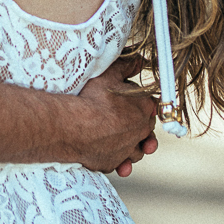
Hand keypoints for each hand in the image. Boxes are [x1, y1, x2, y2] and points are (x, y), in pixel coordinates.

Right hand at [75, 55, 157, 176]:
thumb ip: (128, 65)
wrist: (72, 125)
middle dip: (139, 124)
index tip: (129, 100)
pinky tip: (113, 156)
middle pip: (146, 129)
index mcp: (144, 107)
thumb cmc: (91, 97)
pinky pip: (120, 162)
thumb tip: (141, 60)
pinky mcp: (113, 162)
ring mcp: (128, 149)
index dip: (140, 102)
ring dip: (132, 145)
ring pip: (137, 149)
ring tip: (118, 138)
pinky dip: (119, 161)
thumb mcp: (110, 72)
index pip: (151, 105)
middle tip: (124, 118)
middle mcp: (141, 130)